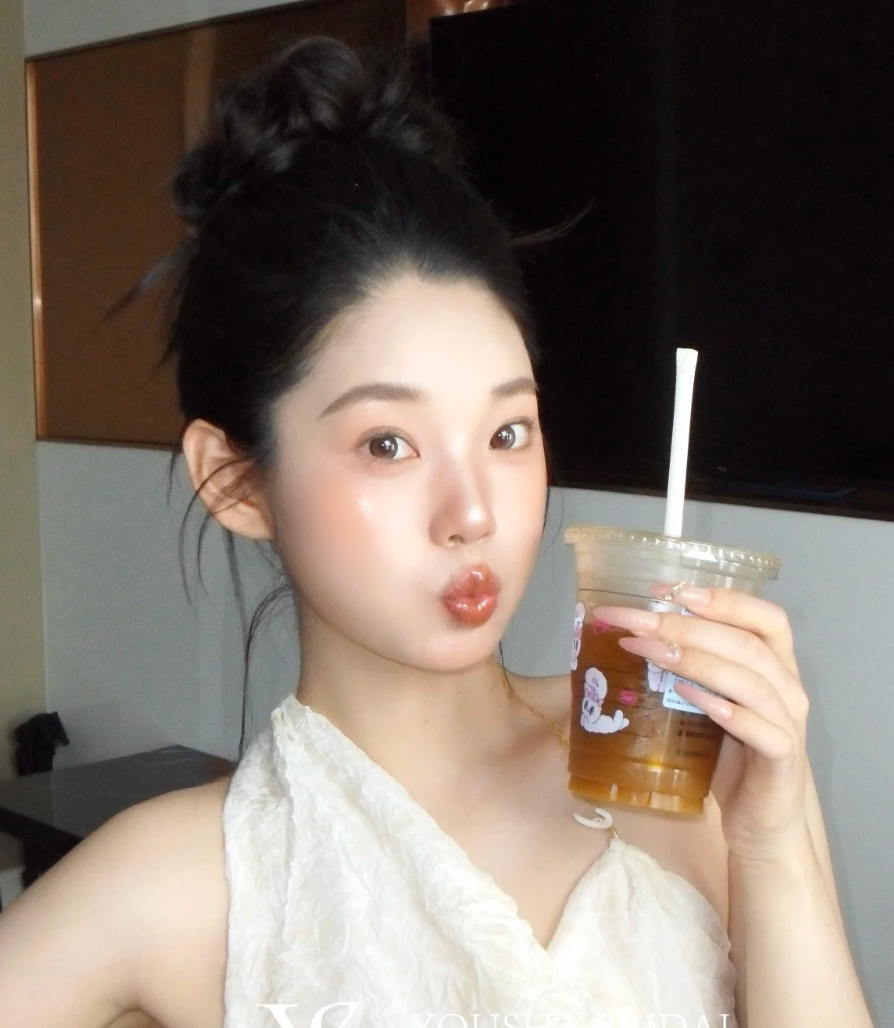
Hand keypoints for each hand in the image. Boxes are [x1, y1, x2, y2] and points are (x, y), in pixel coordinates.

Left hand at [591, 585, 810, 865]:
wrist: (764, 822)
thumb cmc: (734, 756)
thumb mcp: (710, 703)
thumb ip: (688, 670)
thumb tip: (628, 636)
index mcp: (776, 666)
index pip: (765, 616)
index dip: (722, 598)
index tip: (670, 589)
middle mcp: (788, 688)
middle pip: (744, 642)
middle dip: (686, 625)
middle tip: (636, 619)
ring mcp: (788, 723)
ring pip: (749, 678)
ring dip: (695, 659)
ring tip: (649, 650)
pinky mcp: (781, 758)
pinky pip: (757, 727)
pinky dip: (722, 707)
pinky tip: (686, 694)